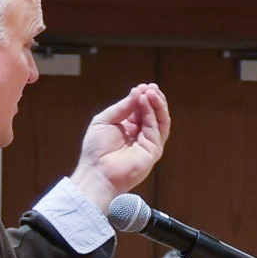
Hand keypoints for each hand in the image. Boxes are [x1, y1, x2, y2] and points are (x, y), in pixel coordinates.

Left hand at [69, 85, 171, 207]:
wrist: (97, 171)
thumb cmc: (96, 149)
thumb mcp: (105, 120)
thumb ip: (122, 107)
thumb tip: (137, 93)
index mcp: (129, 128)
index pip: (140, 110)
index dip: (142, 97)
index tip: (142, 86)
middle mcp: (141, 135)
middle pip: (153, 114)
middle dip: (153, 99)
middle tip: (151, 87)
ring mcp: (148, 143)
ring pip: (160, 121)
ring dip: (157, 105)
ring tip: (151, 92)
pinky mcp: (153, 150)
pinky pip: (156, 129)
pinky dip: (152, 113)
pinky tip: (145, 102)